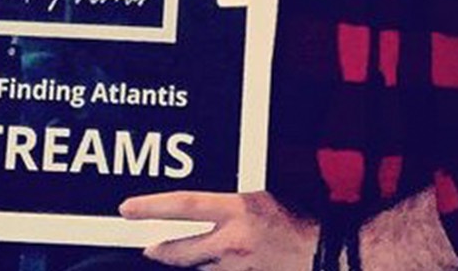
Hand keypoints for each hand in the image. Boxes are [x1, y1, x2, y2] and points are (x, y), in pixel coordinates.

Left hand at [119, 190, 316, 270]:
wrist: (331, 253)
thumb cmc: (304, 219)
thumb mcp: (266, 195)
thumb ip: (236, 201)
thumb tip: (212, 201)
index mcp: (238, 211)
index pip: (183, 206)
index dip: (151, 207)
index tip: (127, 209)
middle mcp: (232, 243)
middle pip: (180, 252)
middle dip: (160, 251)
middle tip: (148, 248)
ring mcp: (238, 269)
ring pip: (199, 269)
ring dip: (191, 264)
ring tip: (178, 259)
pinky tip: (217, 266)